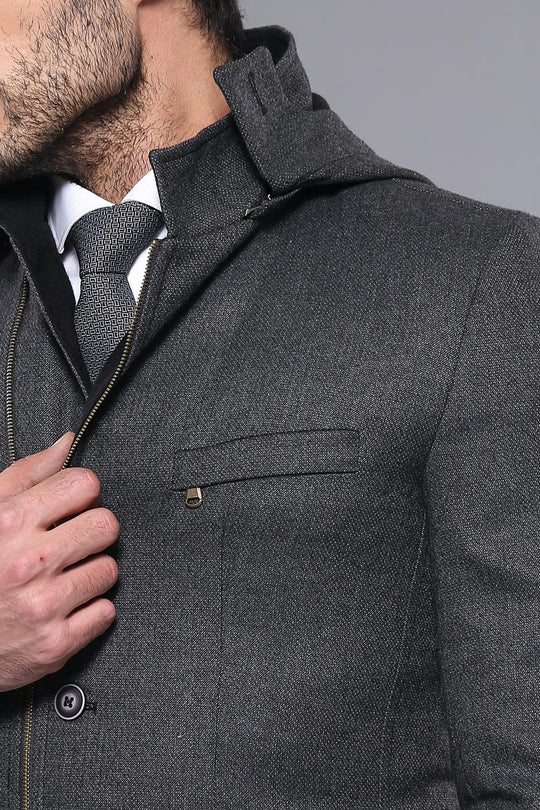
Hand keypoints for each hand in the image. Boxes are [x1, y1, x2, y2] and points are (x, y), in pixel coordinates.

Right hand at [0, 432, 118, 691]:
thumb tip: (67, 443)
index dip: (80, 493)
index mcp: (9, 523)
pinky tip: (63, 609)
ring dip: (91, 573)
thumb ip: (26, 474)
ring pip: (109, 569)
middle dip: (92, 531)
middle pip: (106, 525)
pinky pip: (105, 613)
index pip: (84, 484)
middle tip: (71, 543)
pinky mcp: (55, 644)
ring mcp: (43, 606)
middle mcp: (28, 562)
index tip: (71, 506)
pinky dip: (89, 612)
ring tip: (62, 578)